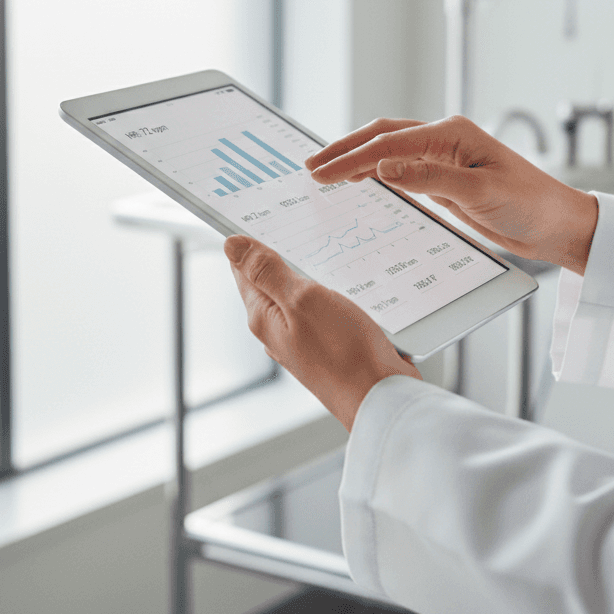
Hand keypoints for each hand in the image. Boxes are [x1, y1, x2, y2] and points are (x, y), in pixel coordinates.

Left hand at [224, 235, 420, 430]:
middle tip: (297, 223)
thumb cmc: (344, 353)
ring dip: (312, 271)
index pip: (244, 271)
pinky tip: (350, 281)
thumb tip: (233, 246)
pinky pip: (325, 308)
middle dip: (282, 253)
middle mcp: (279, 329)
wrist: (381, 397)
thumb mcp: (303, 300)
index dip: (248, 243)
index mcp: (264, 317)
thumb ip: (269, 272)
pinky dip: (333, 290)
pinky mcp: (330, 343)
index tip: (258, 216)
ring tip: (327, 246)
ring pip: (301, 294)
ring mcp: (305, 338)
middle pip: (272, 281)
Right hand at [305, 116, 597, 273]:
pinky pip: (402, 173)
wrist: (557, 225)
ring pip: (388, 153)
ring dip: (357, 161)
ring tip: (325, 174)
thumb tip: (384, 166)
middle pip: (382, 137)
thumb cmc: (530, 203)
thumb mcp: (481, 192)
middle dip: (345, 151)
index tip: (322, 173)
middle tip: (311, 168)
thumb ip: (430, 178)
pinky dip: (376, 177)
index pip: (389, 142)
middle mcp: (444, 140)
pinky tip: (360, 186)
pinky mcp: (445, 181)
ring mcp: (443, 159)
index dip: (352, 157)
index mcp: (452, 133)